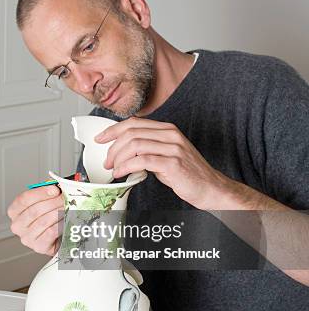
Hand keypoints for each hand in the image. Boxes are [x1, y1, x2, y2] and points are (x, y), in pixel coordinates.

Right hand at [7, 185, 63, 254]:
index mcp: (14, 211)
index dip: (40, 193)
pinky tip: (66, 219)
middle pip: (34, 210)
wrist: (55, 238)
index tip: (55, 189)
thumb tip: (57, 184)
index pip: (24, 199)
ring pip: (44, 221)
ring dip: (58, 212)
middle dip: (52, 202)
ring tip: (67, 208)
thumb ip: (48, 193)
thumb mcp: (44, 202)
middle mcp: (17, 225)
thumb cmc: (48, 218)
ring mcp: (26, 238)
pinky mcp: (38, 246)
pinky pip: (51, 232)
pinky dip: (60, 224)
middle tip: (65, 198)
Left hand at [95, 117, 231, 209]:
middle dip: (113, 147)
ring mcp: (173, 148)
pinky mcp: (173, 163)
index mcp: (168, 129)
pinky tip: (122, 173)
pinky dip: (127, 166)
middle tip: (107, 161)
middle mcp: (170, 135)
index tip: (101, 139)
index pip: (134, 123)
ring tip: (114, 169)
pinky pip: (142, 160)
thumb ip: (148, 149)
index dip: (113, 130)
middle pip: (131, 132)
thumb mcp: (166, 155)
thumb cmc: (188, 174)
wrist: (210, 188)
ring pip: (134, 144)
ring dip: (118, 158)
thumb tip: (123, 152)